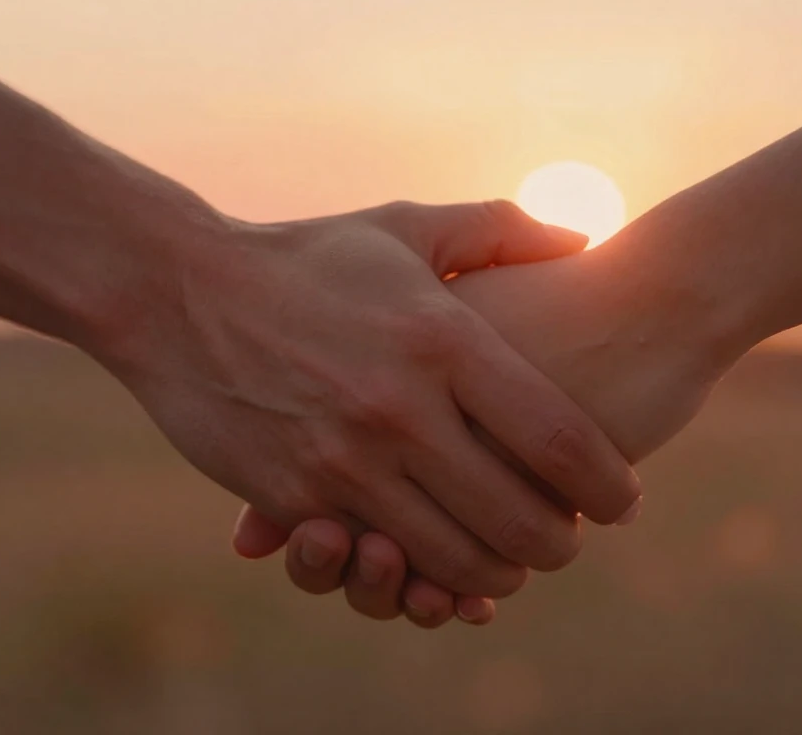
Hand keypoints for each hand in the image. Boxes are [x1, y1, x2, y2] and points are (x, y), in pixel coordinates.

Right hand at [95, 201, 641, 597]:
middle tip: (571, 541)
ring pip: (453, 557)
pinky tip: (434, 561)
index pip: (557, 437)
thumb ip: (498, 229)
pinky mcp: (296, 495)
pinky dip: (417, 574)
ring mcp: (345, 458)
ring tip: (511, 562)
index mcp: (443, 338)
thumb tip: (583, 236)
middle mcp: (401, 406)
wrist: (177, 290)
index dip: (607, 483)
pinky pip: (378, 558)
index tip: (625, 498)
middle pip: (518, 517)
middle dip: (560, 546)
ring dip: (496, 573)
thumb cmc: (305, 258)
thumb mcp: (402, 228)